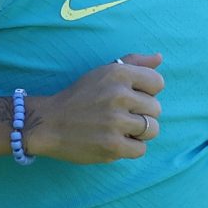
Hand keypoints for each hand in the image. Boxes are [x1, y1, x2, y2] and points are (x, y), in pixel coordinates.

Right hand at [30, 53, 164, 163]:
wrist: (48, 123)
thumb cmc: (79, 96)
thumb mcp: (103, 72)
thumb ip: (134, 63)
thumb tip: (160, 57)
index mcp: (118, 73)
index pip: (158, 83)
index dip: (147, 92)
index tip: (131, 97)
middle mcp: (118, 95)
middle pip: (157, 108)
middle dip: (142, 114)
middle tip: (121, 116)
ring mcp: (115, 122)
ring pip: (153, 130)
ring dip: (139, 133)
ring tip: (121, 129)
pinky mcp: (112, 146)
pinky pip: (141, 149)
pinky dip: (131, 148)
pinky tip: (116, 141)